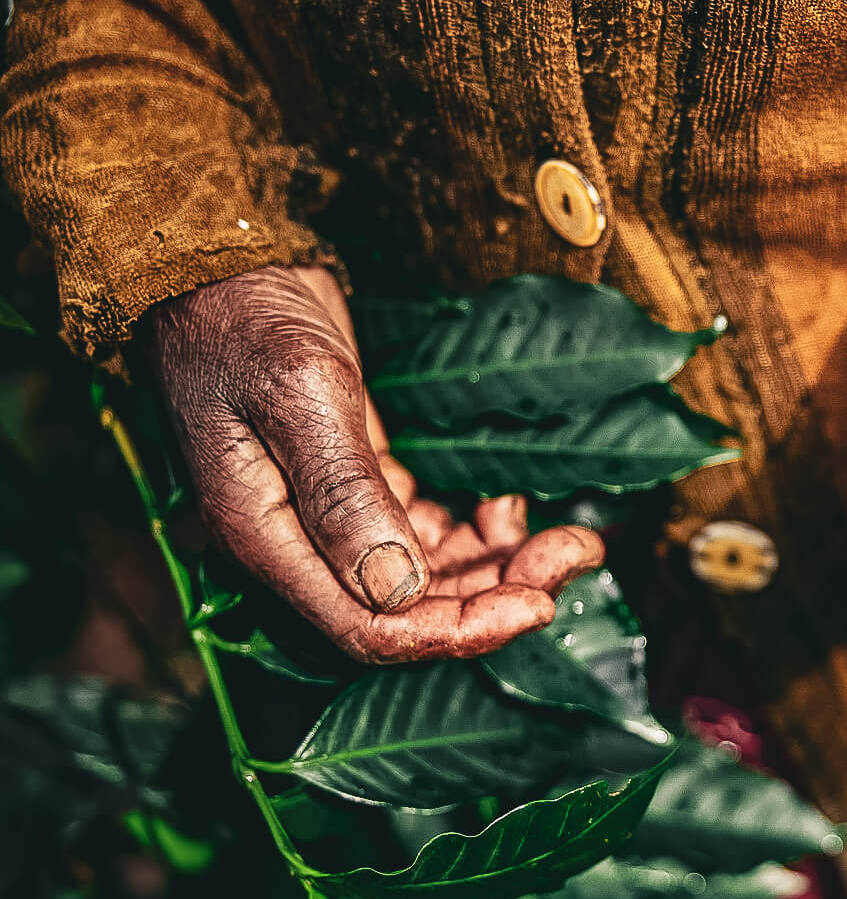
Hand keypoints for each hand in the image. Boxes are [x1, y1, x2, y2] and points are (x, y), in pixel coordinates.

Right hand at [145, 266, 603, 662]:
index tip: (536, 608)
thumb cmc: (243, 321)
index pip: (369, 629)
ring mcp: (334, 520)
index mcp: (269, 542)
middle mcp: (302, 545)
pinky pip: (430, 535)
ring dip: (502, 566)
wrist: (219, 266)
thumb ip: (344, 493)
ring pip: (432, 575)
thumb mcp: (298, 395)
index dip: (456, 632)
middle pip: (412, 610)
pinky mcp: (363, 488)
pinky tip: (510, 505)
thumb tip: (395, 588)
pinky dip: (479, 531)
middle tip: (575, 556)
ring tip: (571, 540)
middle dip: (499, 595)